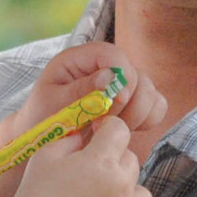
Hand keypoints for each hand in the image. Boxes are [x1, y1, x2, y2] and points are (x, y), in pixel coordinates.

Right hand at [6, 116, 151, 196]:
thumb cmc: (34, 196)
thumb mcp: (45, 157)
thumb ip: (69, 140)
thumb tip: (84, 136)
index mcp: (102, 161)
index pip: (119, 131)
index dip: (107, 129)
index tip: (97, 134)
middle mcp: (122, 186)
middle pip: (131, 162)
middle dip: (114, 161)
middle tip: (90, 173)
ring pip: (143, 196)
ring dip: (128, 195)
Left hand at [17, 41, 166, 136]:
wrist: (42, 141)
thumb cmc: (41, 120)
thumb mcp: (53, 104)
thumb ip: (80, 90)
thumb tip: (109, 76)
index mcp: (79, 60)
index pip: (112, 55)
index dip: (121, 76)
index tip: (117, 102)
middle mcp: (103, 68)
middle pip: (136, 74)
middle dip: (129, 102)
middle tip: (105, 124)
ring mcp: (120, 86)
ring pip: (149, 90)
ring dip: (138, 113)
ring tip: (112, 129)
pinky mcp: (131, 104)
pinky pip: (155, 106)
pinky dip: (147, 119)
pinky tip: (126, 131)